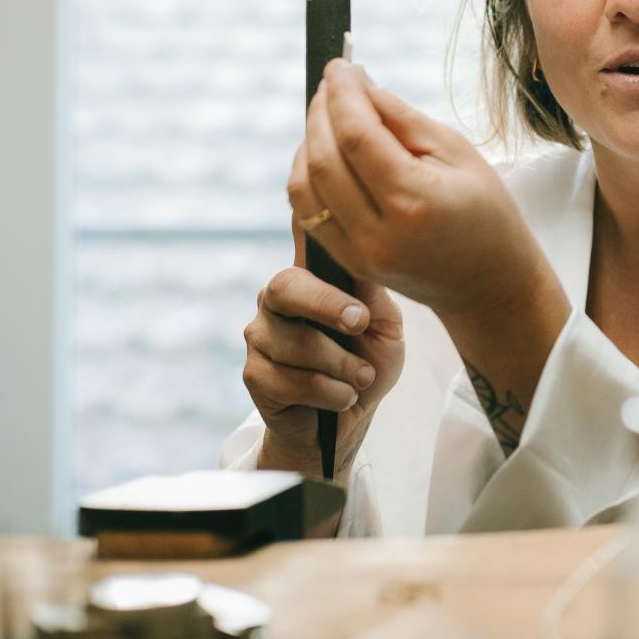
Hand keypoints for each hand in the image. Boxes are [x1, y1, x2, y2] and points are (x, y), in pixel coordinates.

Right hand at [241, 229, 405, 479]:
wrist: (352, 417)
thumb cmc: (369, 361)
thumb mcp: (384, 325)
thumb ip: (371, 293)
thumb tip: (365, 251)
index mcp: (311, 277)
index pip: (300, 237)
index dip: (306, 221)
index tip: (331, 225)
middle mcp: (277, 299)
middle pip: (285, 286)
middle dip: (327, 306)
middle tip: (360, 324)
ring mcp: (260, 336)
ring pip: (295, 343)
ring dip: (341, 366)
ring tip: (360, 376)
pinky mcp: (254, 375)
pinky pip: (289, 381)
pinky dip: (328, 392)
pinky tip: (341, 396)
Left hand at [286, 59, 554, 324]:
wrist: (488, 283)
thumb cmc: (486, 211)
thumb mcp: (458, 153)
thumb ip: (403, 119)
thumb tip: (359, 85)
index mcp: (414, 201)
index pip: (357, 136)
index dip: (343, 94)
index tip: (341, 64)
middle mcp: (377, 232)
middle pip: (323, 159)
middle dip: (321, 111)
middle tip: (334, 82)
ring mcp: (358, 253)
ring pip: (304, 186)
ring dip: (308, 140)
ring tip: (330, 113)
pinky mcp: (347, 261)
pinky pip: (307, 210)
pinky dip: (308, 172)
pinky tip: (326, 149)